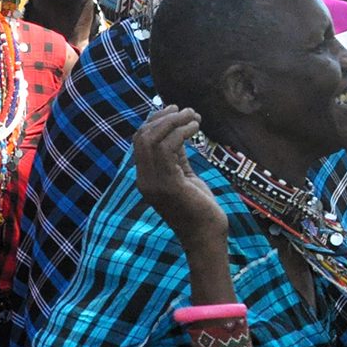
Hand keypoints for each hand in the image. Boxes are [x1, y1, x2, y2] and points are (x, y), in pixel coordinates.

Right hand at [133, 105, 227, 245]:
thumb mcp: (185, 176)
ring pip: (153, 138)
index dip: (155, 121)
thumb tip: (177, 131)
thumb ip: (176, 157)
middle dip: (163, 117)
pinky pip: (168, 147)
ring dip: (174, 121)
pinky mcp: (169, 184)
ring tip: (194, 115)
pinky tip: (195, 128)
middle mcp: (145, 180)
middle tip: (185, 109)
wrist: (207, 237)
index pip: (140, 141)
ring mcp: (154, 183)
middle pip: (143, 136)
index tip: (174, 110)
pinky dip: (182, 131)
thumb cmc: (200, 208)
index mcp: (145, 178)